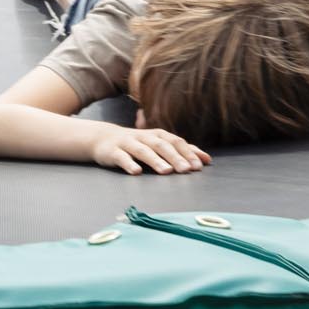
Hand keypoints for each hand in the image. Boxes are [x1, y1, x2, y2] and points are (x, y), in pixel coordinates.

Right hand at [91, 124, 209, 174]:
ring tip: (166, 171)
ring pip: (142, 150)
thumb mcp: (158, 144)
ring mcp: (127, 143)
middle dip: (174, 157)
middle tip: (186, 170)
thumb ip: (181, 151)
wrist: (101, 138)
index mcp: (157, 135)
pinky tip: (136, 172)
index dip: (187, 152)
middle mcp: (143, 137)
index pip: (175, 142)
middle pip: (161, 145)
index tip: (199, 165)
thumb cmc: (136, 144)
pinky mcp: (112, 151)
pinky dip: (129, 164)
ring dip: (155, 160)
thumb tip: (207, 159)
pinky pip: (121, 157)